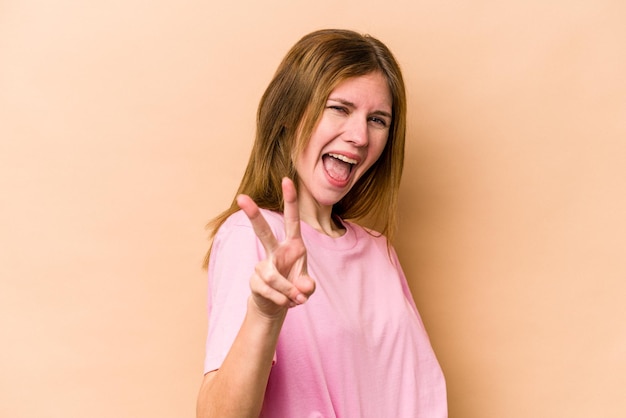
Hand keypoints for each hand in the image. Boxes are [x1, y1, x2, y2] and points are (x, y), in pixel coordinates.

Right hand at [236, 177, 315, 318]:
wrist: (277, 306)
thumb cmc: (294, 287)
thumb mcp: (307, 287)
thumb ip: (309, 286)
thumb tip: (303, 288)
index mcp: (293, 245)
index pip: (292, 220)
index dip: (290, 200)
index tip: (287, 180)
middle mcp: (276, 251)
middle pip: (263, 232)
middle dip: (253, 214)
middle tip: (241, 197)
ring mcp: (263, 265)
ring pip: (273, 276)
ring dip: (288, 291)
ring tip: (296, 299)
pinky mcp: (255, 280)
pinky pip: (269, 290)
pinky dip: (282, 300)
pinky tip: (286, 303)